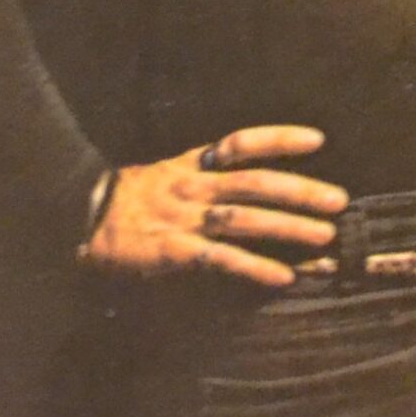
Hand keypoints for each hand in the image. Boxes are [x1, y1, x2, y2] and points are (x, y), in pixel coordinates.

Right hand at [81, 125, 348, 289]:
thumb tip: (245, 180)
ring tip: (323, 235)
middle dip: (300, 190)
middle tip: (339, 200)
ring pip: (245, 219)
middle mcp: (193, 187)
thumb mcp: (164, 174)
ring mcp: (184, 219)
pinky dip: (253, 267)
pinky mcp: (173, 251)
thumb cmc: (124, 201)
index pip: (241, 143)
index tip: (318, 140)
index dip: (280, 139)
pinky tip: (281, 277)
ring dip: (288, 227)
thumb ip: (203, 175)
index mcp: (192, 165)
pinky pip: (220, 259)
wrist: (76, 219)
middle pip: (256, 183)